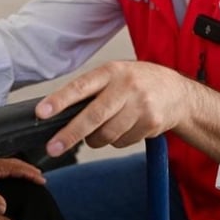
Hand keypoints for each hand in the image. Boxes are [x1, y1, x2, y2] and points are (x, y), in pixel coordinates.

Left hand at [0, 158, 44, 213]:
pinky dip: (2, 172)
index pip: (18, 167)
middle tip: (37, 176)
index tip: (41, 179)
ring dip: (14, 169)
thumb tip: (3, 209)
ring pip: (3, 164)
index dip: (31, 173)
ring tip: (22, 175)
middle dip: (26, 170)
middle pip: (13, 163)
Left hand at [36, 61, 189, 157]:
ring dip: (96, 139)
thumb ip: (91, 90)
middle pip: (94, 116)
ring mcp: (141, 105)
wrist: (177, 92)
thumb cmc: (137, 82)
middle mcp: (126, 86)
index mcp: (111, 71)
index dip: (60, 100)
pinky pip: (123, 142)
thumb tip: (57, 113)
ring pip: (107, 134)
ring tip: (99, 132)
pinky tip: (126, 127)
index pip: (81, 86)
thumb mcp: (115, 75)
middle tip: (53, 147)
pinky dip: (117, 140)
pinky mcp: (151, 123)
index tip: (42, 112)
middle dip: (70, 134)